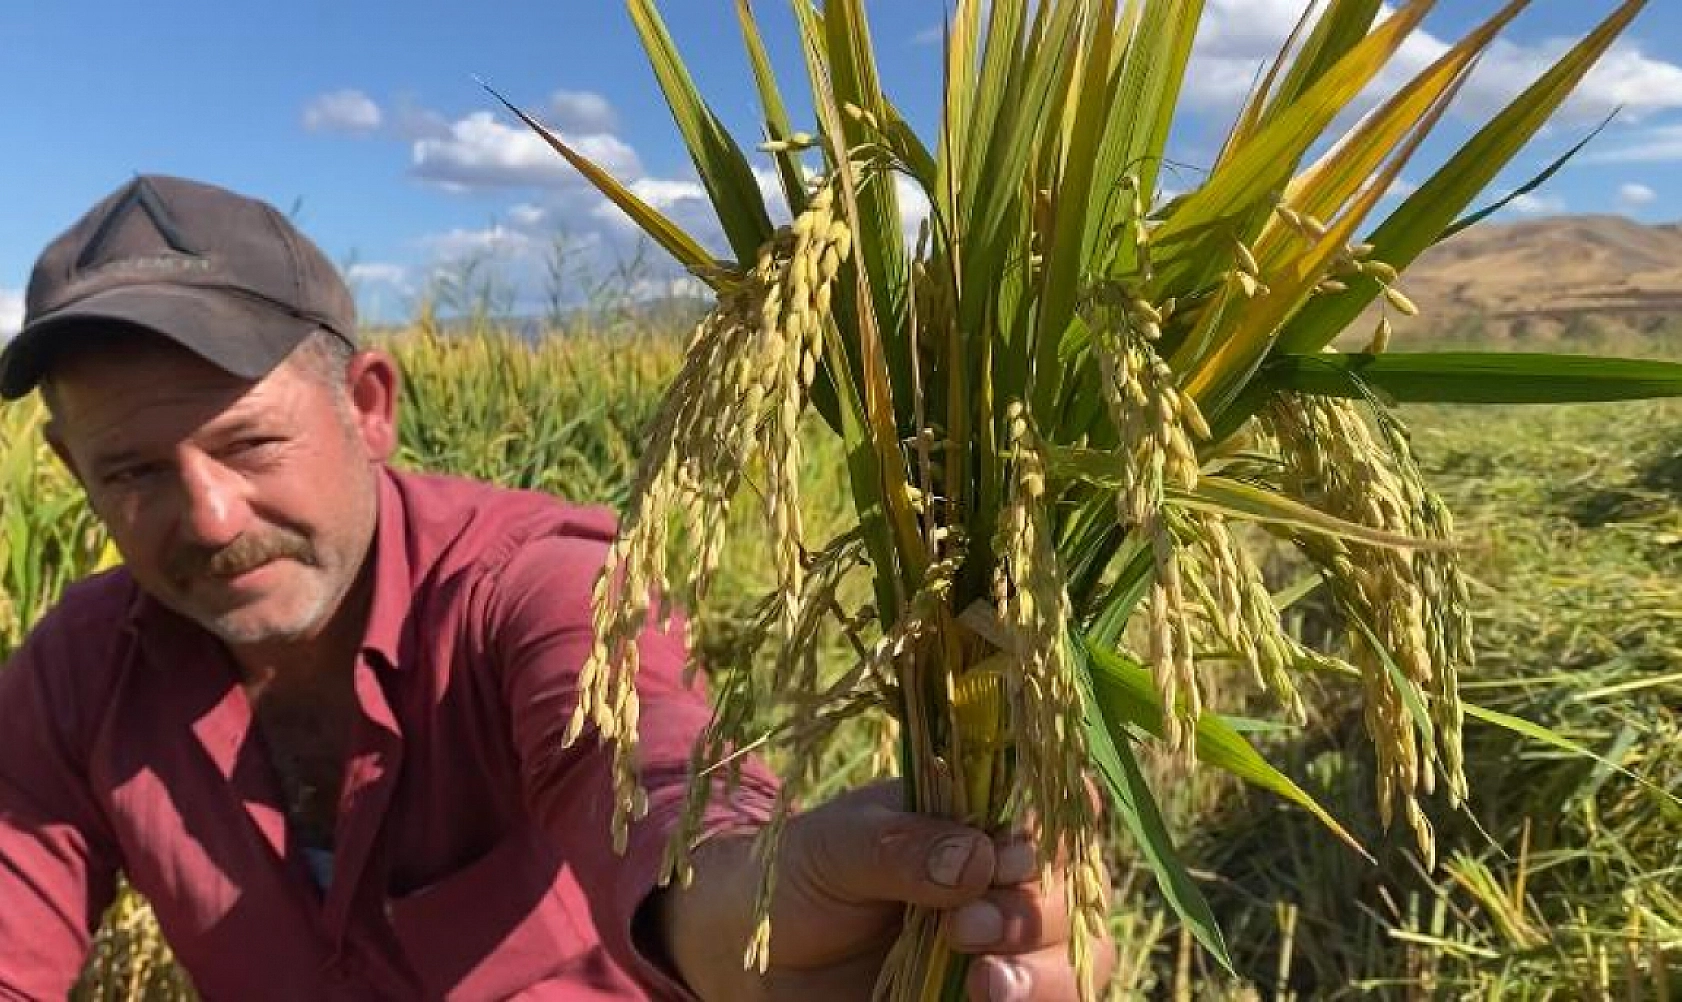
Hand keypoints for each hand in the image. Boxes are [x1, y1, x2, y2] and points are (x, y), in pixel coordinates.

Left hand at [654, 781, 1115, 1000]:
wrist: (751, 951)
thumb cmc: (798, 874)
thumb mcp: (835, 845)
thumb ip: (900, 846)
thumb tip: (977, 857)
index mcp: (979, 820)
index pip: (1054, 814)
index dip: (1051, 835)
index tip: (1009, 857)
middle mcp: (1007, 884)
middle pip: (1076, 896)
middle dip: (1034, 916)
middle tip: (963, 930)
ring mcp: (1006, 950)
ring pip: (1080, 964)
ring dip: (1047, 976)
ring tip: (983, 983)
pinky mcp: (987, 1000)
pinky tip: (982, 1001)